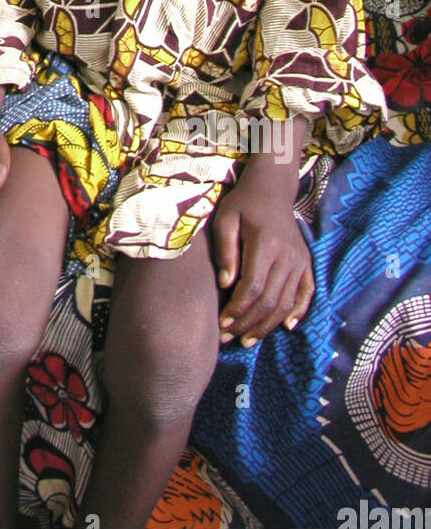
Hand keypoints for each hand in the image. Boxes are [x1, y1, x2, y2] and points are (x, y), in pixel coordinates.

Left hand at [212, 172, 313, 347]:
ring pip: (287, 303)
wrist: (272, 189)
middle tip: (229, 338)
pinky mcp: (307, 263)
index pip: (253, 287)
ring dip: (267, 325)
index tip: (221, 324)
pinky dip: (298, 312)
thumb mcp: (226, 219)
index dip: (238, 310)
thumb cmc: (243, 204)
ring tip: (248, 339)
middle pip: (270, 300)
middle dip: (248, 324)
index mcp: (266, 244)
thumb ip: (226, 251)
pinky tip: (285, 327)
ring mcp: (300, 261)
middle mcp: (288, 256)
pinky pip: (307, 293)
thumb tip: (226, 285)